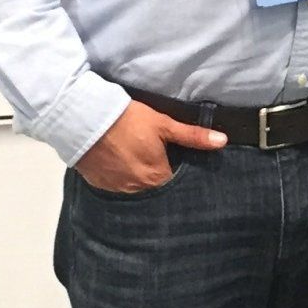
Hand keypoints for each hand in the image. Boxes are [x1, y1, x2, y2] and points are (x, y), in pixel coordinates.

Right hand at [77, 99, 225, 193]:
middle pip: (155, 187)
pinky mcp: (99, 185)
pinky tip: (118, 161)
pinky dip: (119, 176)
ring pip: (135, 187)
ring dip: (137, 176)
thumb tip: (223, 141)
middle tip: (152, 155)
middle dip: (157, 174)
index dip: (177, 170)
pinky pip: (116, 185)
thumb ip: (193, 136)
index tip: (174, 159)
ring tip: (133, 157)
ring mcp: (116, 189)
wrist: (84, 118)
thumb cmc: (128, 119)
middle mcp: (138, 189)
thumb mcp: (163, 124)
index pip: (175, 182)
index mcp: (157, 177)